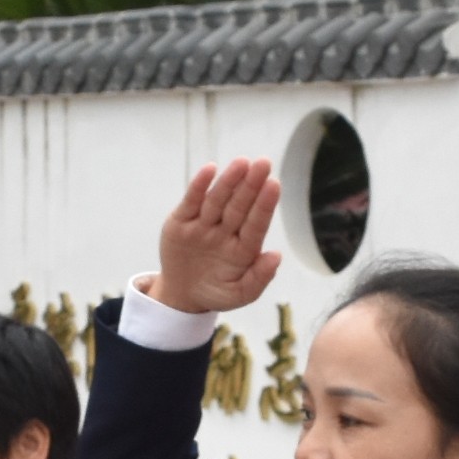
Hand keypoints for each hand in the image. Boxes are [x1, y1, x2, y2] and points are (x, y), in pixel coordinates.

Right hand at [146, 160, 280, 316]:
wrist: (182, 295)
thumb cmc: (215, 292)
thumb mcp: (238, 295)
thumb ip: (258, 279)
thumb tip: (276, 256)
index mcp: (243, 247)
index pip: (256, 224)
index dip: (264, 205)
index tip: (274, 185)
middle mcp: (225, 231)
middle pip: (239, 206)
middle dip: (251, 185)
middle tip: (263, 163)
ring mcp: (204, 225)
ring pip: (217, 200)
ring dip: (229, 181)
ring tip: (242, 163)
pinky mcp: (181, 221)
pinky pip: (191, 201)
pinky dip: (199, 186)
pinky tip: (210, 170)